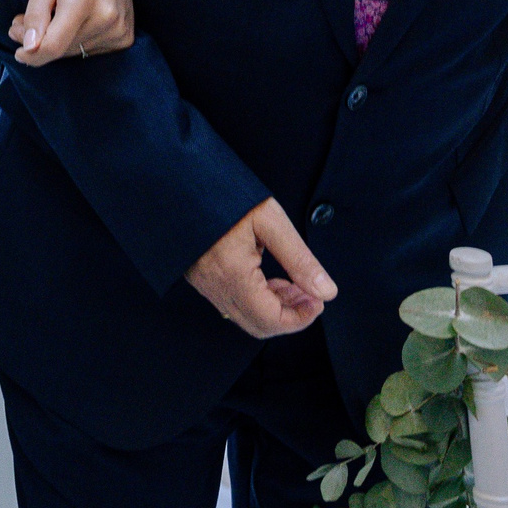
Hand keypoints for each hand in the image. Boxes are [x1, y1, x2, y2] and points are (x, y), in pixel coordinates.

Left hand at [11, 0, 133, 64]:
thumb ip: (34, 14)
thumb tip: (29, 47)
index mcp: (82, 0)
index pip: (54, 44)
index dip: (33, 55)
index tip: (19, 53)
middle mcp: (105, 18)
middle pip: (62, 50)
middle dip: (41, 43)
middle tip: (26, 27)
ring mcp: (119, 29)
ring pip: (75, 53)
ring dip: (58, 43)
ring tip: (52, 21)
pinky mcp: (126, 38)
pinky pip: (90, 52)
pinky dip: (76, 43)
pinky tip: (75, 25)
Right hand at [187, 199, 337, 338]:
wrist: (182, 182)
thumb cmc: (224, 194)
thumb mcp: (270, 220)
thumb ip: (299, 259)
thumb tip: (325, 291)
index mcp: (233, 274)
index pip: (271, 320)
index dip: (301, 318)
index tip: (319, 300)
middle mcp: (216, 286)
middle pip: (259, 325)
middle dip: (291, 316)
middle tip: (311, 294)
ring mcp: (206, 284)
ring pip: (246, 317)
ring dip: (275, 308)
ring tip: (295, 285)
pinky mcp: (202, 278)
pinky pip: (234, 303)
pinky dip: (258, 300)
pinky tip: (270, 279)